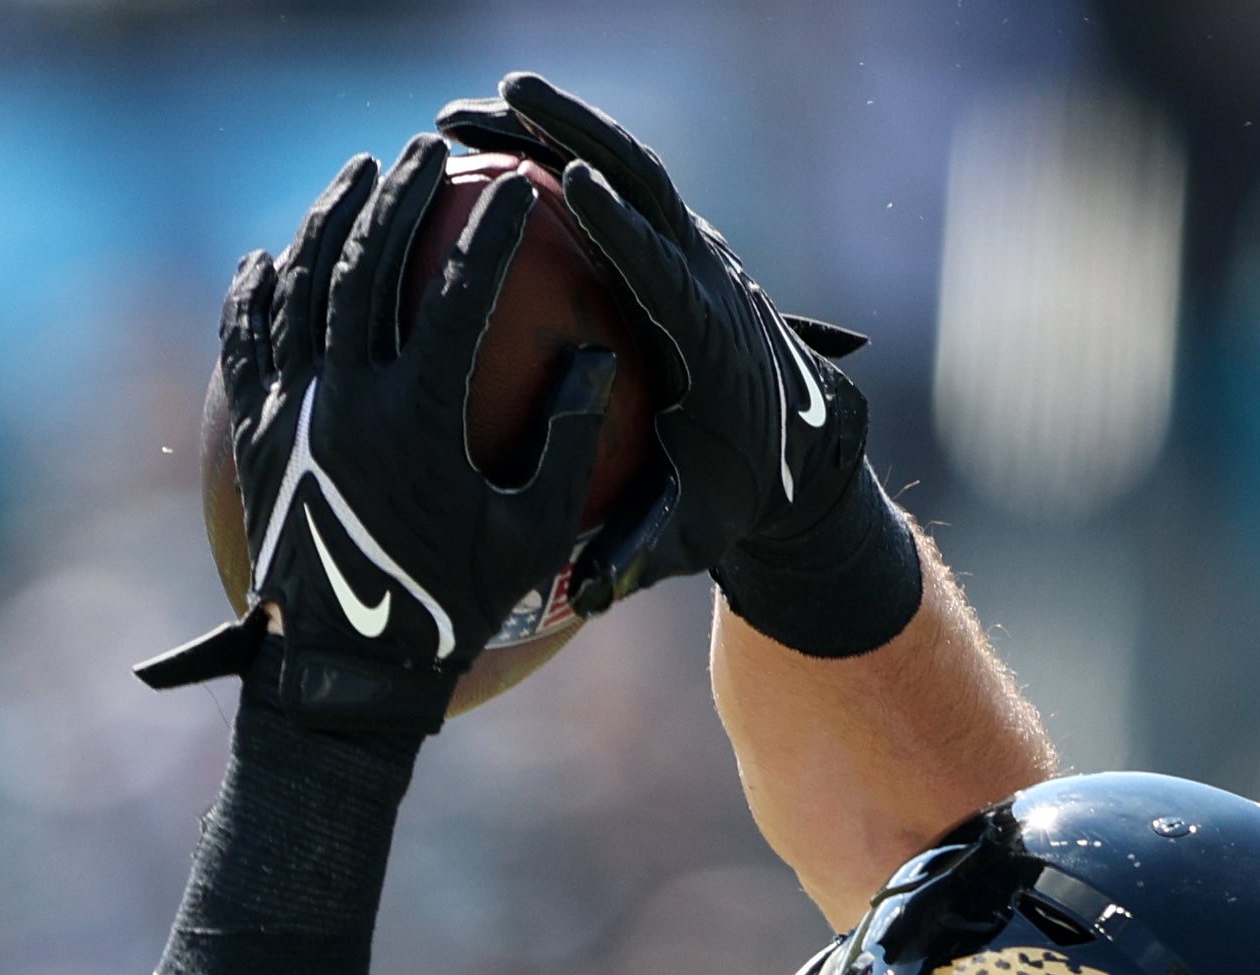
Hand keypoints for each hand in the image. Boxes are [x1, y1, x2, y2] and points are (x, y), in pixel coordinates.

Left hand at [140, 138, 615, 734]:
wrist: (346, 677)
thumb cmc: (454, 611)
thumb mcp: (533, 536)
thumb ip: (564, 441)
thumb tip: (593, 355)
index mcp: (418, 419)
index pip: (458, 294)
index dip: (493, 233)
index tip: (523, 190)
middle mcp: (344, 401)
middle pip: (366, 265)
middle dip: (399, 194)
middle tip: (429, 152)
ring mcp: (290, 414)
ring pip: (301, 289)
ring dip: (327, 220)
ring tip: (356, 176)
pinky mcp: (255, 437)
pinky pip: (247, 344)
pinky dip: (256, 293)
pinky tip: (269, 259)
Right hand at [437, 73, 895, 627]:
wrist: (792, 460)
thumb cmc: (734, 502)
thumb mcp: (694, 534)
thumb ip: (647, 550)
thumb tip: (591, 593)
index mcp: (713, 339)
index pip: (666, 271)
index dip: (627, 228)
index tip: (577, 186)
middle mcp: (708, 279)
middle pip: (647, 181)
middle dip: (579, 131)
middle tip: (502, 96)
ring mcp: (692, 255)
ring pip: (626, 168)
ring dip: (552, 129)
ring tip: (467, 109)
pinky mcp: (669, 250)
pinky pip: (610, 188)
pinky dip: (551, 159)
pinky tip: (477, 151)